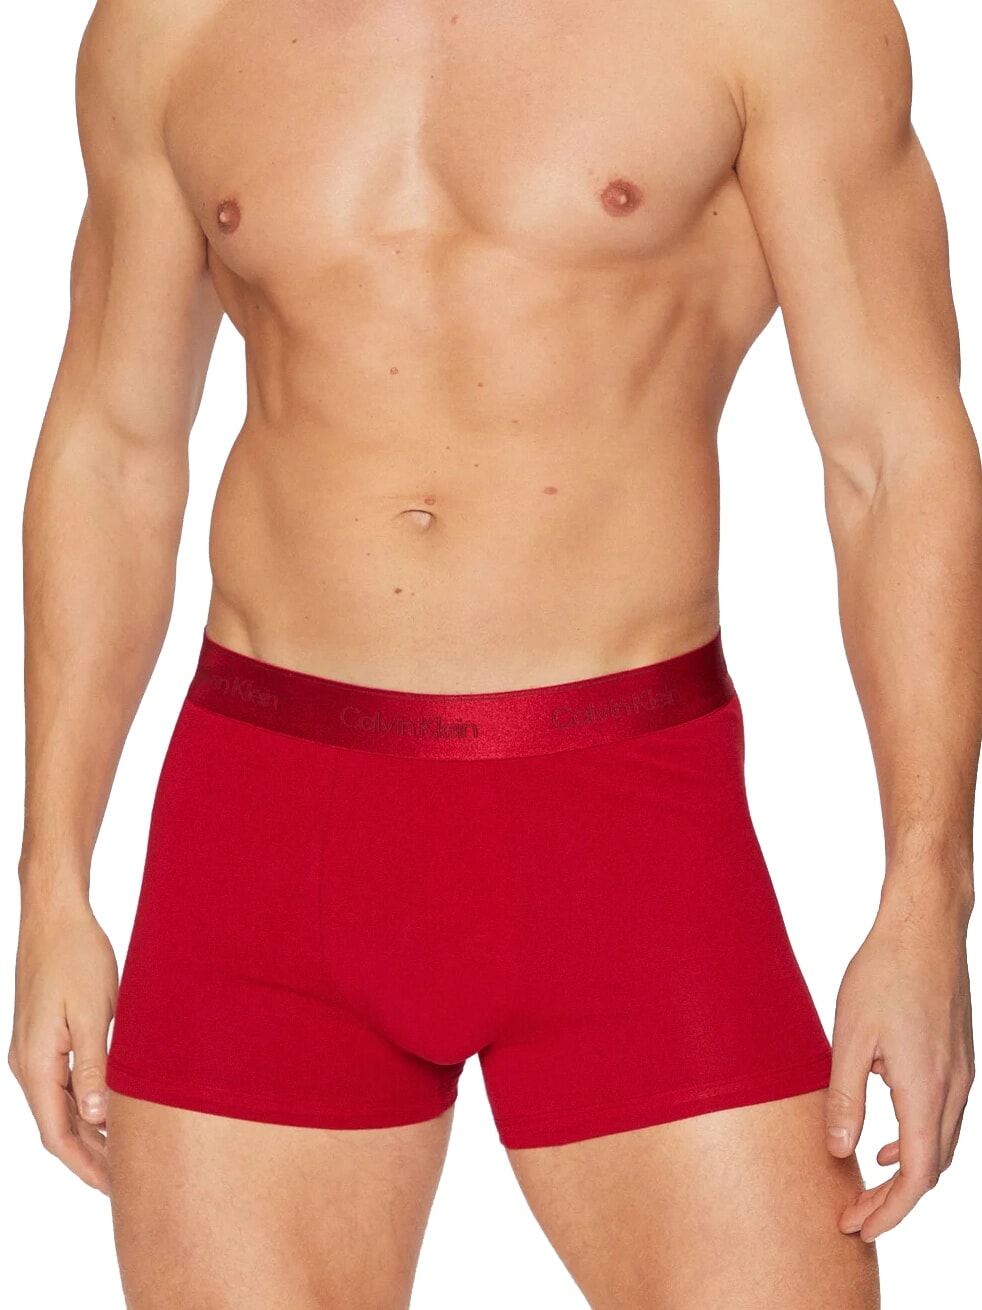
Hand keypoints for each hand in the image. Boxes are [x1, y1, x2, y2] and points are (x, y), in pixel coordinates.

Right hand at [8, 895, 118, 1195]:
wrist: (55, 914)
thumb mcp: (94, 1012)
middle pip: (58, 1127)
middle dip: (91, 1157)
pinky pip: (63, 1083)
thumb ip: (94, 1066)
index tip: (115, 1189)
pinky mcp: (44, 1036)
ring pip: (61, 1107)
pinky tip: (111, 1111)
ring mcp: (33, 1051)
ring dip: (90, 1133)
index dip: (86, 1166)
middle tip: (128, 1182)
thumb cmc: (77, 956)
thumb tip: (95, 1119)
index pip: (57, 1135)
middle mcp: (28, 1064)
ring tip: (125, 1156)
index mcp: (36, 1065)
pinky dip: (86, 1104)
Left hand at [825, 891, 974, 1241]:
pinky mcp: (958, 1058)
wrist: (926, 925)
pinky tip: (887, 1135)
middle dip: (893, 1201)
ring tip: (867, 1185)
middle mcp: (954, 1090)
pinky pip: (943, 1118)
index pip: (915, 1176)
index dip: (888, 1211)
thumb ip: (844, 1097)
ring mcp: (962, 1074)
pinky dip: (917, 1140)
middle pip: (930, 1170)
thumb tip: (840, 1151)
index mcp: (926, 1091)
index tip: (856, 1227)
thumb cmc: (884, 972)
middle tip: (853, 1215)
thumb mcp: (849, 1036)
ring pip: (940, 1146)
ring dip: (906, 1172)